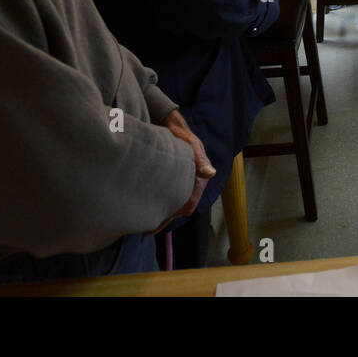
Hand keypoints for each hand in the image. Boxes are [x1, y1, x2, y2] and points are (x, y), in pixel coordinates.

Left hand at [153, 111, 215, 232]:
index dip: (176, 212)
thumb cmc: (181, 135)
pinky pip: (171, 199)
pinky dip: (163, 208)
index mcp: (200, 176)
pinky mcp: (176, 182)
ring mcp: (185, 183)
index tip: (160, 220)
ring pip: (177, 205)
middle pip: (183, 208)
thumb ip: (199, 158)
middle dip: (168, 219)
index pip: (190, 201)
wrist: (172, 127)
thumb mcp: (189, 144)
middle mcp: (194, 182)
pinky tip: (151, 212)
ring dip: (165, 216)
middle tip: (149, 229)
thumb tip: (210, 173)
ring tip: (148, 226)